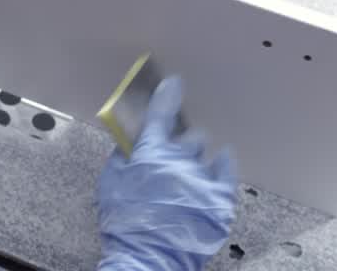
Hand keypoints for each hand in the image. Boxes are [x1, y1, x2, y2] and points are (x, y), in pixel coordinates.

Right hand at [96, 77, 238, 270]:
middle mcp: (179, 160)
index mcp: (151, 153)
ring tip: (190, 169)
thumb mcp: (110, 184)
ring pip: (204, 151)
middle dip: (181, 141)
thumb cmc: (124, 222)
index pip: (161, 114)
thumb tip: (127, 142)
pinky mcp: (218, 198)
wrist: (146, 257)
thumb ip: (120, 157)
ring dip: (196, 156)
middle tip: (173, 154)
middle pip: (189, 136)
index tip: (174, 83)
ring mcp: (201, 178)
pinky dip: (222, 164)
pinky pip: (226, 170)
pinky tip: (221, 159)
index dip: (167, 95)